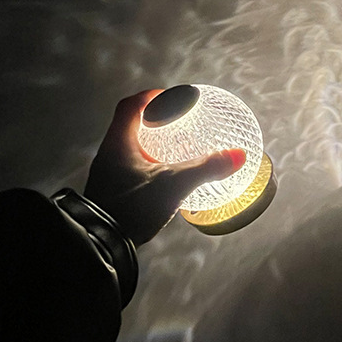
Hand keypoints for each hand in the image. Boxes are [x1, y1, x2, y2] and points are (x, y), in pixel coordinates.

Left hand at [84, 89, 245, 244]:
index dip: (150, 97)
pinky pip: (128, 169)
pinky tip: (162, 178)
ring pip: (127, 149)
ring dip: (148, 144)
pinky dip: (146, 165)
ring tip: (172, 149)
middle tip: (174, 121)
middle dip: (151, 120)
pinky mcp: (110, 193)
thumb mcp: (174, 185)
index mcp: (118, 143)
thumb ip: (206, 168)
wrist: (102, 245)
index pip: (129, 107)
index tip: (169, 96)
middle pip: (127, 125)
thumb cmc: (132, 207)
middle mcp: (108, 155)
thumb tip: (238, 155)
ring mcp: (107, 175)